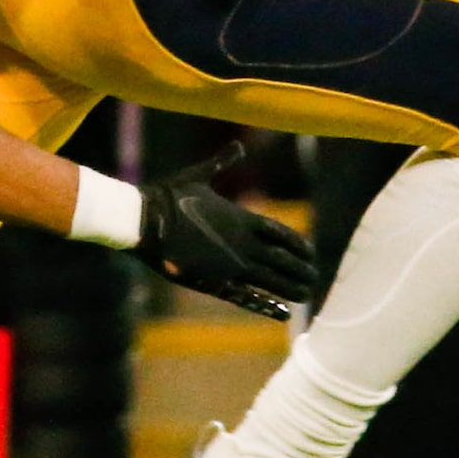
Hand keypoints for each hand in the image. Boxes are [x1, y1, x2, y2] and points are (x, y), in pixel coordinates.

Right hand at [133, 147, 319, 319]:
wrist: (143, 220)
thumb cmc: (167, 196)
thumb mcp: (197, 176)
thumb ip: (221, 164)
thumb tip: (237, 145)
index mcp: (240, 218)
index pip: (279, 233)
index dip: (297, 244)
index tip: (311, 252)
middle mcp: (241, 243)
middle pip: (281, 259)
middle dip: (299, 269)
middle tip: (315, 277)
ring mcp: (229, 265)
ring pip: (269, 280)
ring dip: (290, 288)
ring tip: (306, 295)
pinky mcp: (213, 282)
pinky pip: (245, 297)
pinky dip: (265, 305)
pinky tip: (282, 312)